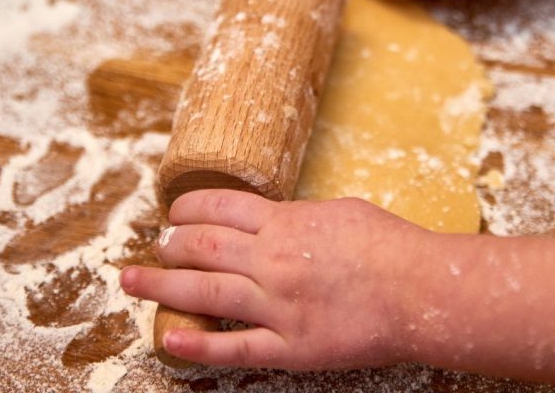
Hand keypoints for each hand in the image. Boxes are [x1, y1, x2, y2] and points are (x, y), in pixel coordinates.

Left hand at [120, 189, 427, 368]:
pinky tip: (169, 340)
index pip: (219, 208)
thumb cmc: (390, 245)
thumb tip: (268, 216)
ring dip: (161, 286)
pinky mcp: (291, 346)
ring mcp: (279, 305)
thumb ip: (296, 215)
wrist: (424, 291)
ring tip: (130, 281)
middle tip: (154, 247)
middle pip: (203, 247)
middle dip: (169, 245)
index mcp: (286, 224)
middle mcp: (273, 261)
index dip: (187, 209)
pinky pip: (236, 347)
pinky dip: (199, 346)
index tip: (173, 214)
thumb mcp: (339, 210)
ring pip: (205, 293)